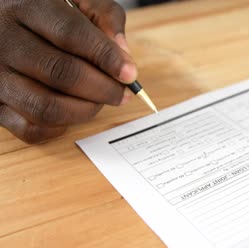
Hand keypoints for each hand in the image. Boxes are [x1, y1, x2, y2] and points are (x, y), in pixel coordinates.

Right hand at [0, 0, 135, 142]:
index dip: (106, 57)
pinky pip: (29, 129)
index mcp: (26, 6)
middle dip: (103, 89)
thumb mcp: (79, 0)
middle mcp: (4, 41)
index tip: (130, 74)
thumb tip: (123, 56)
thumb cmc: (51, 11)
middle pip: (61, 74)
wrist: (8, 20)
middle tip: (123, 93)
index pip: (70, 34)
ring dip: (85, 110)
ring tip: (100, 101)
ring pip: (46, 107)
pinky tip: (73, 112)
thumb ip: (105, 18)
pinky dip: (59, 128)